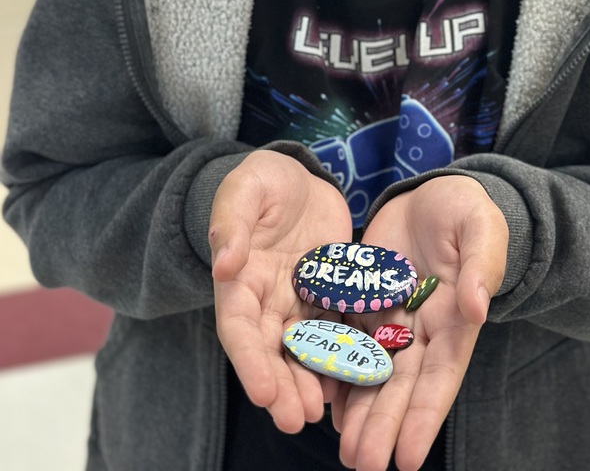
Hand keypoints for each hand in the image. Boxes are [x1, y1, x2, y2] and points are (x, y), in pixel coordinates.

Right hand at [209, 150, 352, 431]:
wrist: (299, 176)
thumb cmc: (263, 180)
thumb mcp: (244, 190)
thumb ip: (232, 224)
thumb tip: (223, 263)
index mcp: (239, 279)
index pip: (239, 328)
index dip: (249, 362)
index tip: (262, 393)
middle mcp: (267, 299)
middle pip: (271, 350)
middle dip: (281, 386)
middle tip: (295, 420)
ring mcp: (299, 300)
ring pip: (305, 348)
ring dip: (311, 381)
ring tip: (323, 411)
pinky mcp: (331, 294)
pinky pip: (339, 328)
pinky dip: (344, 354)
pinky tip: (358, 378)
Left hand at [333, 175, 507, 470]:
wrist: (432, 193)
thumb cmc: (466, 210)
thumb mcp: (480, 228)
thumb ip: (481, 265)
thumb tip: (477, 308)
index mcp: (454, 319)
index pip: (440, 376)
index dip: (424, 416)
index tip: (408, 458)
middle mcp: (421, 329)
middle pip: (401, 385)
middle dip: (383, 425)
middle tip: (362, 464)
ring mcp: (390, 318)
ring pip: (372, 371)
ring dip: (359, 411)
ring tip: (342, 450)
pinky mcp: (362, 301)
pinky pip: (347, 340)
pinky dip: (336, 371)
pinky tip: (322, 401)